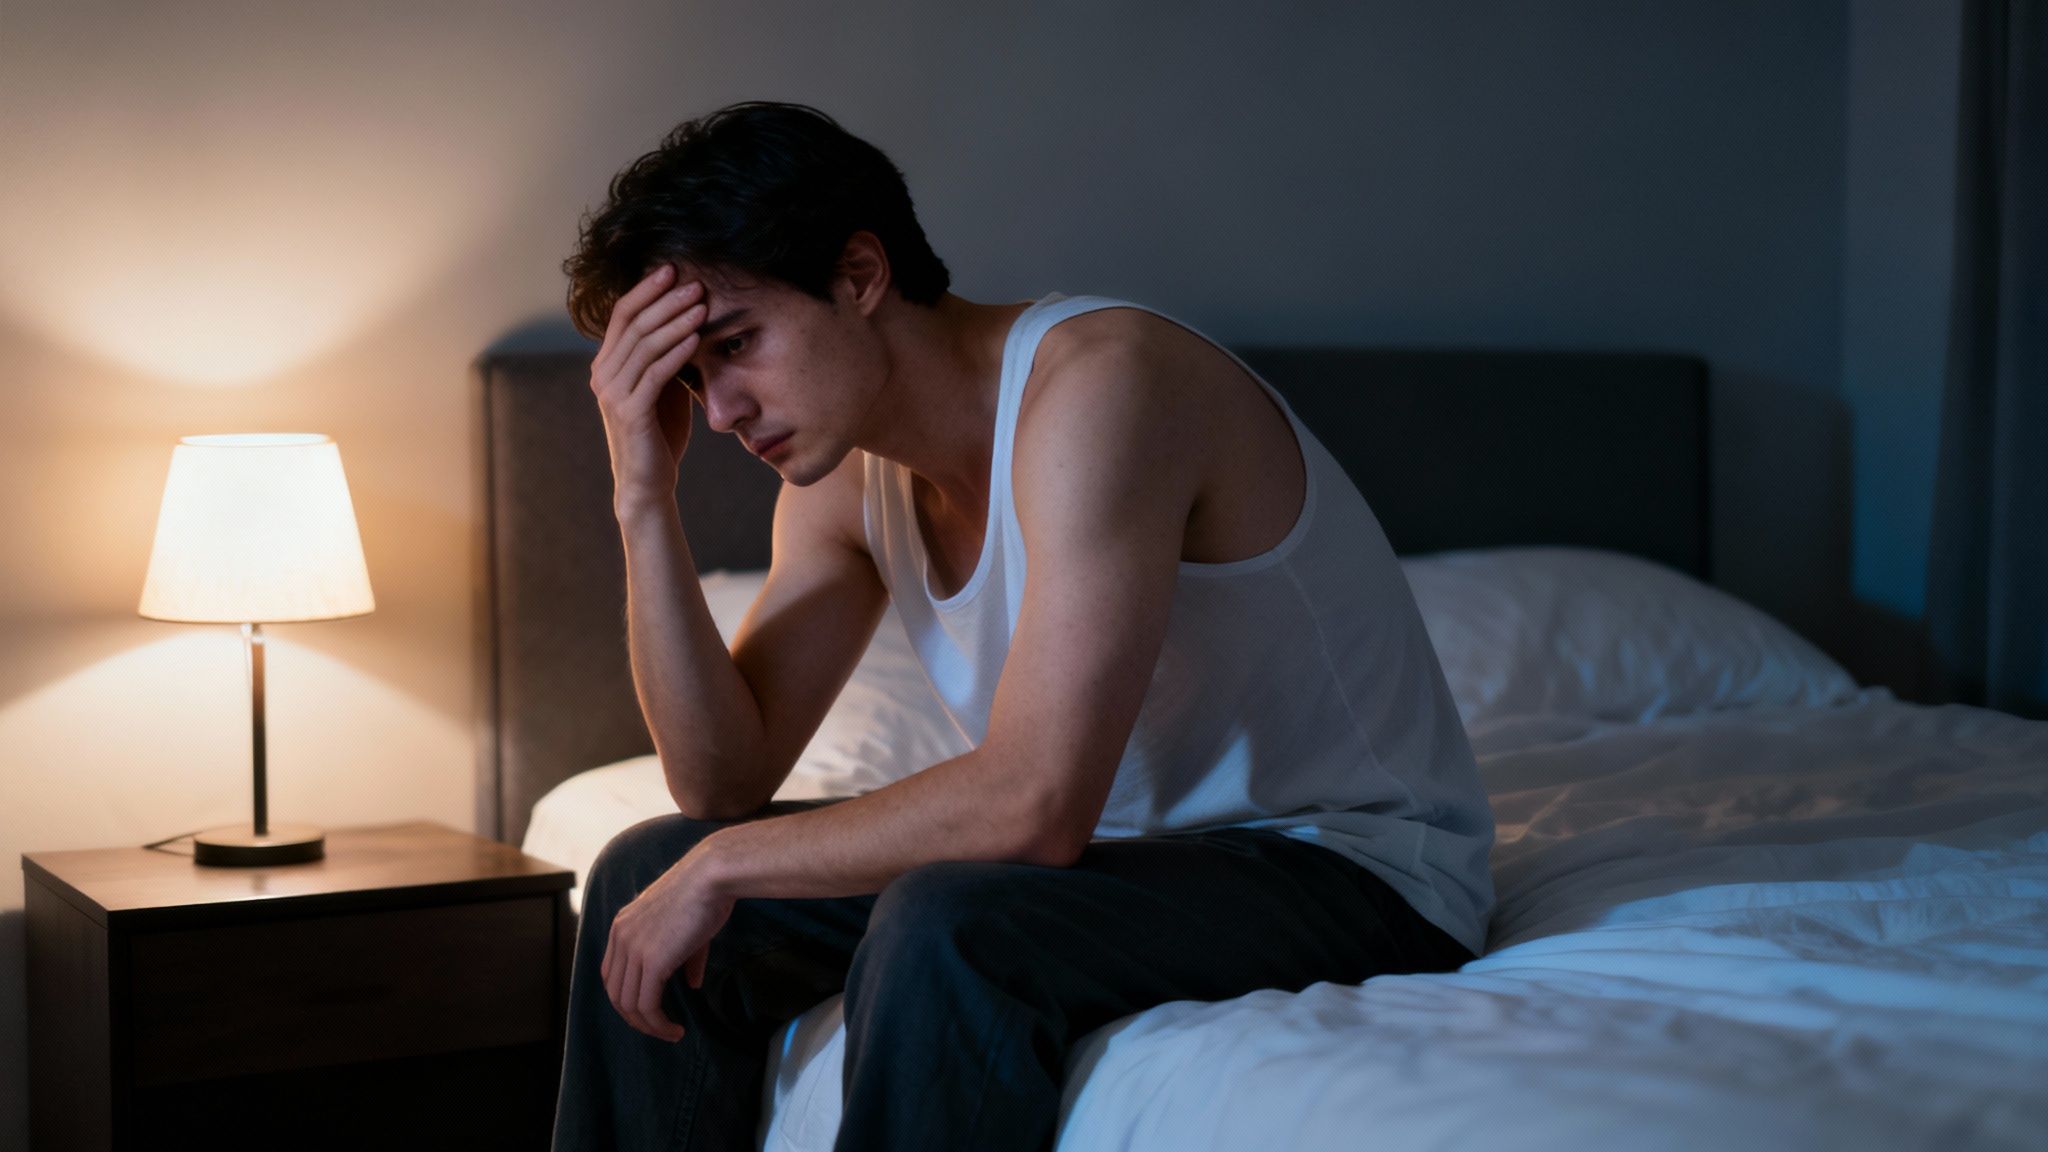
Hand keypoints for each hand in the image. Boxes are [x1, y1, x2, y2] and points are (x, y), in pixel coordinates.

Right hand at [590, 263, 709, 513]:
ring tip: (702, 304)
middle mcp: (603, 374)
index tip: (673, 269)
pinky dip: (676, 352)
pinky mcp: (630, 412)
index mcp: (607, 364)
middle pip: (634, 324)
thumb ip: (665, 356)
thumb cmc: (660, 433)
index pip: (623, 315)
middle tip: (695, 282)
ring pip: (644, 345)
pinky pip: (655, 374)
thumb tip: (687, 320)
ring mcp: (613, 393)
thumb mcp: (664, 386)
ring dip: (675, 321)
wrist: (649, 481)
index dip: (646, 289)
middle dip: (666, 300)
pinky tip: (696, 337)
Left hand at [600, 848, 734, 1041]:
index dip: (626, 997)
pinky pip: (648, 1005)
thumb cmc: (705, 892)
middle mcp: (621, 937)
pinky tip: (676, 1029)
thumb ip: (684, 958)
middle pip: (616, 994)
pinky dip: (659, 1024)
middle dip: (635, 1018)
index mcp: (623, 925)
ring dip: (649, 1026)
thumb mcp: (686, 927)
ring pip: (629, 1005)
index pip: (611, 974)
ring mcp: (634, 950)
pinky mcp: (652, 961)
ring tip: (670, 1033)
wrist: (711, 875)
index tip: (649, 1010)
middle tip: (659, 1029)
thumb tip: (691, 984)